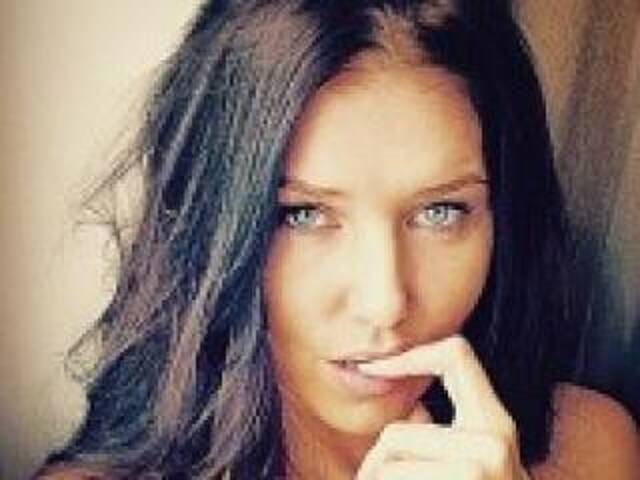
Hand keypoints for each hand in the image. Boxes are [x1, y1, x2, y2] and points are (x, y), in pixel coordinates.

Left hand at [355, 335, 530, 479]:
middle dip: (373, 464)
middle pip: (396, 433)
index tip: (373, 368)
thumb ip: (440, 432)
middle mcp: (493, 441)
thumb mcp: (472, 462)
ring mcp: (478, 469)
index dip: (410, 354)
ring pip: (386, 464)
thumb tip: (387, 380)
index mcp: (496, 423)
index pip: (456, 354)